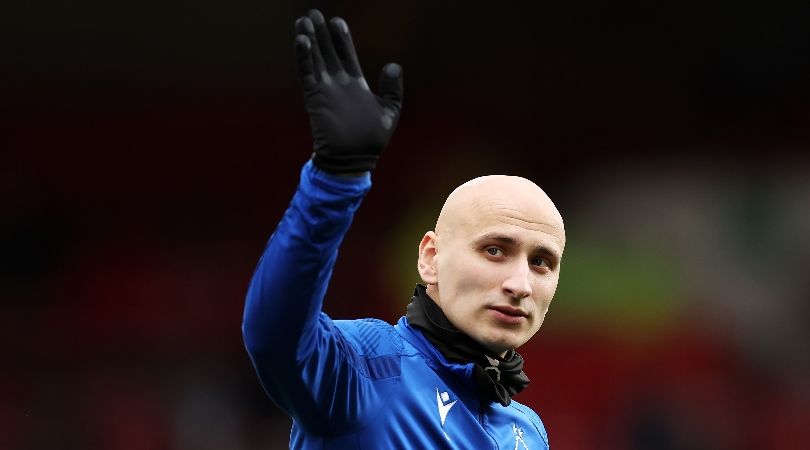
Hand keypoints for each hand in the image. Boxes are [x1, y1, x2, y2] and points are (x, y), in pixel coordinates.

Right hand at [294, 10, 403, 173]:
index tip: (337, 21)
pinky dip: (304, 58)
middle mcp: (339, 84)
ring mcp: (326, 90)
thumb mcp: (390, 112)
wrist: (354, 160)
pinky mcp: (316, 98)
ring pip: (316, 59)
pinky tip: (301, 41)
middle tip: (313, 13)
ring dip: (310, 40)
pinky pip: (308, 74)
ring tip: (303, 21)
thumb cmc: (372, 140)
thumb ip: (392, 89)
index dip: (342, 39)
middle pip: (328, 53)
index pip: (347, 56)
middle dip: (321, 33)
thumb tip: (393, 64)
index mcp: (356, 85)